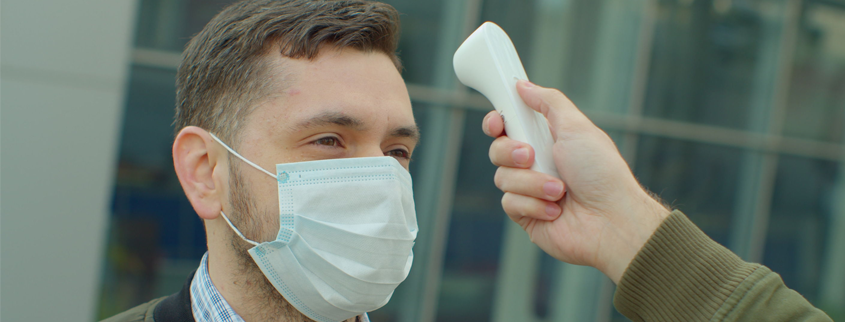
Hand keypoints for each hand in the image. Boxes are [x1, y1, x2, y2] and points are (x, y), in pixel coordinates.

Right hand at [483, 80, 669, 282]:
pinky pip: (509, 203)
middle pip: (497, 150)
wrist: (611, 220)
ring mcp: (529, 190)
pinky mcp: (526, 216)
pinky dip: (533, 205)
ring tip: (560, 190)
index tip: (497, 123)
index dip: (496, 122)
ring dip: (532, 183)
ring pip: (502, 178)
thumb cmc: (602, 173)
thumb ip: (548, 102)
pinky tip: (556, 211)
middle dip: (510, 152)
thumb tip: (523, 86)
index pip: (507, 126)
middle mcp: (535, 164)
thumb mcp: (576, 127)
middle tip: (531, 156)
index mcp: (546, 140)